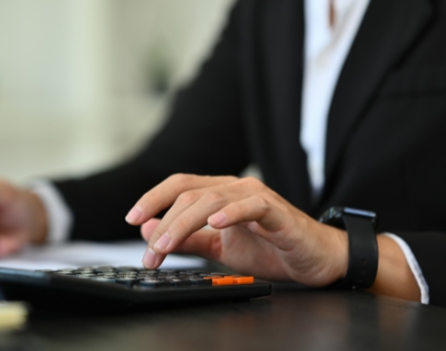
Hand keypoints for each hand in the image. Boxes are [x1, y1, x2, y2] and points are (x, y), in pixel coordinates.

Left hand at [125, 174, 348, 285]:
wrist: (315, 260)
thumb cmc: (269, 248)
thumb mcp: (219, 247)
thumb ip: (187, 238)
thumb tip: (148, 230)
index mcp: (219, 193)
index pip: (179, 185)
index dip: (153, 198)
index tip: (131, 218)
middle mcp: (235, 188)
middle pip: (189, 194)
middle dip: (163, 223)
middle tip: (150, 251)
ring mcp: (257, 197)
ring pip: (212, 199)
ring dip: (184, 223)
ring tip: (166, 244)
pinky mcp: (278, 212)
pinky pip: (252, 205)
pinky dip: (233, 212)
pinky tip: (216, 223)